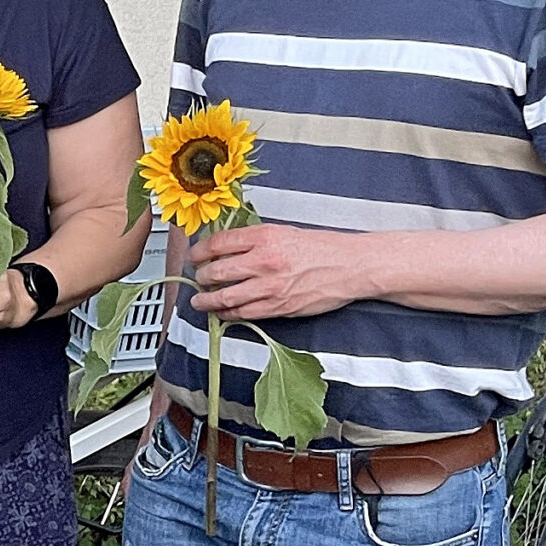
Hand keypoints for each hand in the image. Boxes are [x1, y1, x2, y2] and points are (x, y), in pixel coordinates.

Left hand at [187, 224, 359, 320]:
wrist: (351, 265)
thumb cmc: (321, 248)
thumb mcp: (284, 231)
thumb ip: (254, 239)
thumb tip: (224, 246)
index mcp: (264, 237)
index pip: (218, 243)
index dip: (200, 251)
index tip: (195, 256)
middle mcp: (264, 260)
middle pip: (217, 271)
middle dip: (201, 277)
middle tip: (197, 278)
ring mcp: (270, 286)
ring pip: (225, 297)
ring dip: (207, 300)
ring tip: (200, 300)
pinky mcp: (279, 306)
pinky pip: (244, 313)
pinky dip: (228, 314)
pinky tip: (222, 312)